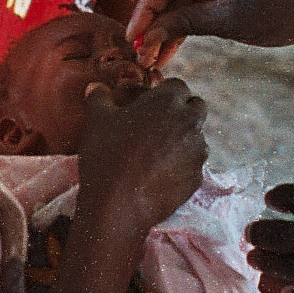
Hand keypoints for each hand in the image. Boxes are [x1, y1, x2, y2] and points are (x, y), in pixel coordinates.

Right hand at [75, 78, 206, 234]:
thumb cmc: (106, 156)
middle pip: (196, 108)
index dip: (165, 94)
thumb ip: (99, 97)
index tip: (152, 105)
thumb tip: (96, 86)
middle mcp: (189, 122)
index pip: (178, 86)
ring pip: (197, 138)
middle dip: (183, 112)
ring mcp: (197, 151)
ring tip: (158, 153)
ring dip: (184, 140)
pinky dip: (182, 165)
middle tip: (159, 125)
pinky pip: (193, 164)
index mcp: (167, 102)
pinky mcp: (197, 177)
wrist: (116, 206)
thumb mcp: (96, 121)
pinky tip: (161, 174)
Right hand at [125, 0, 293, 67]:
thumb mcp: (232, 21)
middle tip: (139, 52)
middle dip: (149, 18)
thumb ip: (187, 23)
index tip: (133, 40)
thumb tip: (149, 34)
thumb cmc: (284, 10)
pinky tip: (168, 48)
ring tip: (152, 57)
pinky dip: (180, 21)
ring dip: (162, 23)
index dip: (143, 11)